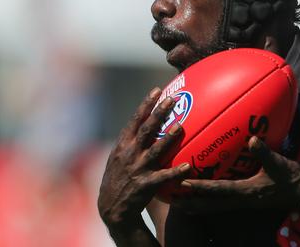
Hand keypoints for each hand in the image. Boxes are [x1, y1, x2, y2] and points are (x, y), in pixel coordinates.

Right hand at [98, 88, 190, 230]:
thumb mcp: (118, 157)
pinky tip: (187, 167)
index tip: (157, 90)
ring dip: (168, 139)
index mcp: (123, 145)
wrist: (112, 208)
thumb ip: (130, 141)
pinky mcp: (145, 185)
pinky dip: (175, 172)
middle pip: (146, 130)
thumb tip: (145, 123)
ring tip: (180, 127)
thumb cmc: (119, 178)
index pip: (135, 121)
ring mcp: (137, 169)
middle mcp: (130, 154)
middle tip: (172, 99)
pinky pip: (163, 177)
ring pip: (155, 151)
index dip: (146, 105)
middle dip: (159, 114)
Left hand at [173, 136, 299, 212]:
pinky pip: (221, 203)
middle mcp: (240, 200)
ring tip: (176, 200)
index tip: (182, 183)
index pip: (218, 190)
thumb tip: (252, 139)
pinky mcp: (244, 200)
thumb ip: (264, 152)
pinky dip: (207, 200)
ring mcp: (242, 202)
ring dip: (194, 204)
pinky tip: (199, 195)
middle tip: (169, 198)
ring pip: (212, 207)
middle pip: (209, 205)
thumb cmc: (290, 178)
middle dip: (188, 203)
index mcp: (246, 191)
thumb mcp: (278, 163)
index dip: (200, 187)